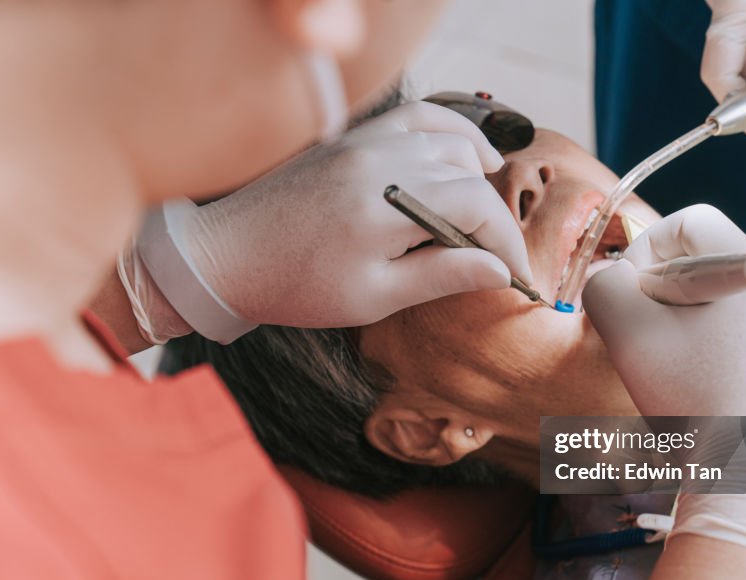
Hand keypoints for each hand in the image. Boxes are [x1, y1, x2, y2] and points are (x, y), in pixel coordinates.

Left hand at [120, 101, 531, 342]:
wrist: (228, 255)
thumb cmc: (297, 285)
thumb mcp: (375, 296)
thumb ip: (441, 276)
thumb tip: (498, 270)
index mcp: (384, 206)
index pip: (475, 206)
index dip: (506, 240)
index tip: (516, 272)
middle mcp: (379, 161)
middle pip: (467, 174)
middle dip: (490, 218)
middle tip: (492, 258)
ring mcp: (365, 141)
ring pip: (449, 142)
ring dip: (475, 177)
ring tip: (482, 217)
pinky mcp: (353, 136)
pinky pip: (417, 118)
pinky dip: (450, 132)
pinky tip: (468, 155)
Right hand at [583, 203, 745, 415]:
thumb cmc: (695, 404)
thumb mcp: (628, 334)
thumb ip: (604, 286)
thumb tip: (614, 279)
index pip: (688, 221)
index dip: (643, 251)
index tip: (629, 297)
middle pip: (707, 260)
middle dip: (663, 293)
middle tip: (647, 337)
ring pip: (724, 298)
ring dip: (686, 322)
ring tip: (676, 368)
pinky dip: (714, 347)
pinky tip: (703, 387)